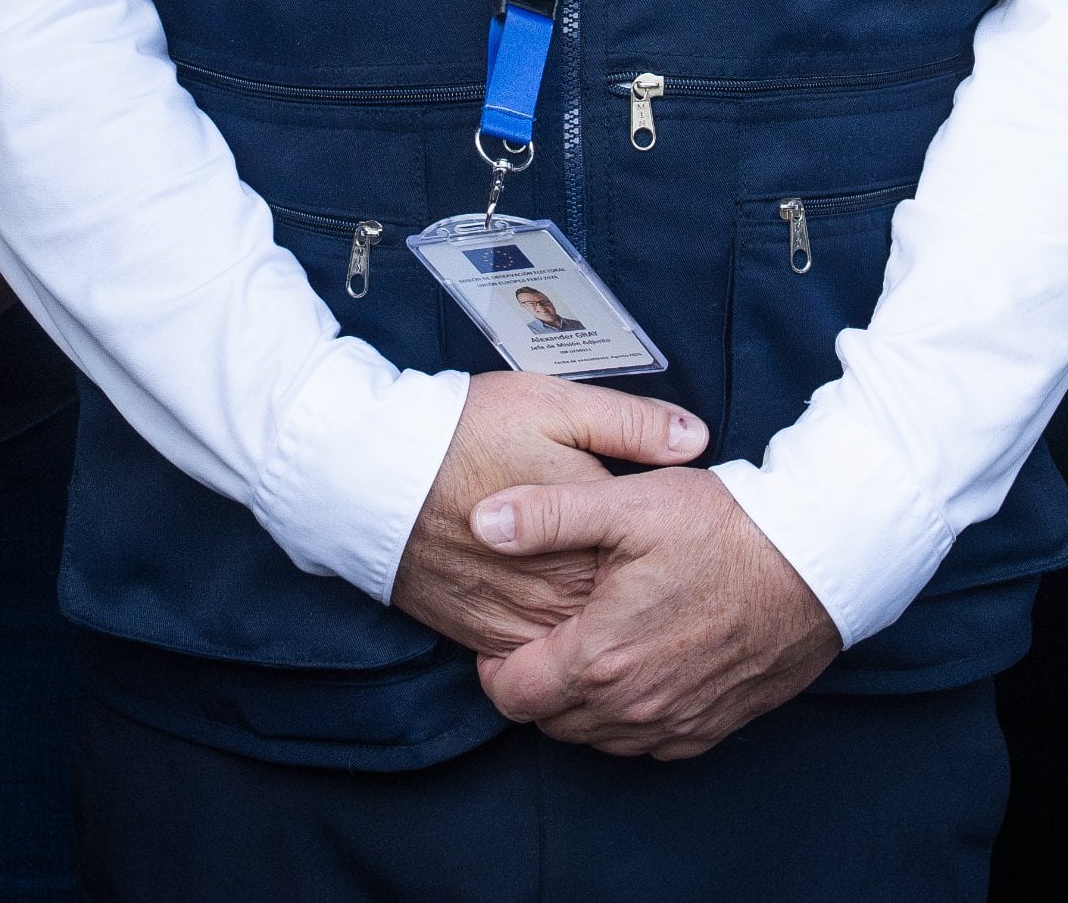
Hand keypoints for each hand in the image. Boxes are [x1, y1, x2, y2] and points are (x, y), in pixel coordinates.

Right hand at [389, 373, 707, 658]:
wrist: (372, 472)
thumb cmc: (465, 431)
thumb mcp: (554, 404)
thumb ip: (630, 424)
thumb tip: (695, 439)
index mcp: (590, 536)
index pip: (654, 565)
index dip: (670, 557)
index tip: (683, 544)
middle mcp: (559, 593)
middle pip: (621, 613)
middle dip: (641, 602)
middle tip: (662, 586)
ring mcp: (520, 622)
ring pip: (579, 646)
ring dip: (600, 632)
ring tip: (619, 612)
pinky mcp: (483, 637)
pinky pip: (533, 662)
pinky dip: (553, 651)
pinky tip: (563, 622)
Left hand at [467, 469, 838, 758]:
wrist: (817, 561)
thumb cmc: (726, 528)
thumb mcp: (628, 505)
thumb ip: (546, 515)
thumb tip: (482, 521)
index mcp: (600, 656)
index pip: (512, 694)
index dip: (495, 665)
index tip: (505, 635)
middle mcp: (634, 706)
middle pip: (551, 721)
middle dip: (537, 684)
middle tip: (546, 636)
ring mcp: (675, 723)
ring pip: (598, 738)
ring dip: (581, 704)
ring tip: (590, 649)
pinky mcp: (711, 727)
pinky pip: (647, 744)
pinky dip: (629, 717)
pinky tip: (638, 670)